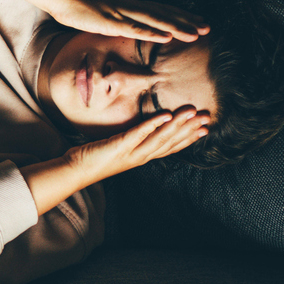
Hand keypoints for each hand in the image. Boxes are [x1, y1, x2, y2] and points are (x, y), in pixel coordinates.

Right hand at [48, 0, 209, 43]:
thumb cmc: (82, 8)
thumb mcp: (106, 16)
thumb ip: (120, 21)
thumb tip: (131, 28)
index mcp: (130, 6)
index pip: (161, 10)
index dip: (180, 16)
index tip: (198, 22)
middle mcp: (131, 7)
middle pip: (163, 14)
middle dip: (186, 21)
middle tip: (208, 28)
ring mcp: (122, 14)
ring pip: (155, 21)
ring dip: (176, 27)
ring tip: (196, 34)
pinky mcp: (112, 22)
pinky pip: (135, 29)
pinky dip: (152, 33)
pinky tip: (166, 37)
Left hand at [66, 107, 210, 183]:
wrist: (74, 171)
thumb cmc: (93, 158)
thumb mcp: (117, 148)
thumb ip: (131, 142)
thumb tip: (140, 131)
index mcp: (141, 157)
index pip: (170, 147)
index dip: (188, 138)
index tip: (205, 129)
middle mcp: (140, 157)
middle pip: (171, 142)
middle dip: (191, 130)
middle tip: (209, 118)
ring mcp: (131, 153)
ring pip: (160, 138)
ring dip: (178, 125)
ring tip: (193, 113)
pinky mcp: (119, 146)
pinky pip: (139, 134)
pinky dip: (154, 124)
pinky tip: (166, 115)